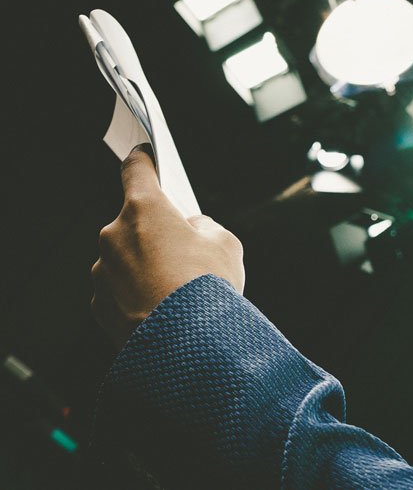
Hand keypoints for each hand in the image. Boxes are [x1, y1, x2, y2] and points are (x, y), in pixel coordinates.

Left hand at [91, 144, 244, 349]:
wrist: (188, 344)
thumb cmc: (209, 287)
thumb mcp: (226, 244)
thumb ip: (204, 227)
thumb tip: (191, 231)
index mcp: (145, 209)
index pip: (136, 170)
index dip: (144, 161)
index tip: (146, 156)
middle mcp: (114, 234)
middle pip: (134, 222)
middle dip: (155, 232)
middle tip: (185, 251)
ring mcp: (102, 270)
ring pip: (126, 258)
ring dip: (145, 265)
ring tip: (177, 289)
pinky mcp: (98, 303)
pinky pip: (119, 289)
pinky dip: (136, 294)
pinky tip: (162, 309)